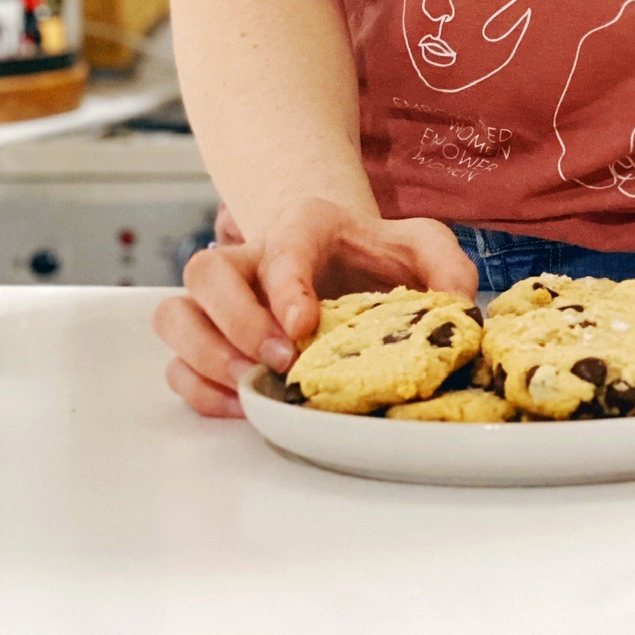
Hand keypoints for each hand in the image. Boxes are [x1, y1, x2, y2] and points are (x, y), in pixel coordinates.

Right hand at [153, 197, 476, 417]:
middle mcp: (250, 258)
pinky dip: (198, 390)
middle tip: (281, 360)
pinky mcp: (212, 343)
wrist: (345, 262)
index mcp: (303, 228)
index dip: (285, 285)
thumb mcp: (421, 246)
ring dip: (205, 356)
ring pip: (176, 314)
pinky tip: (239, 406)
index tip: (303, 325)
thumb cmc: (377, 256)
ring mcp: (224, 302)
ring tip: (251, 387)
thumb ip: (445, 265)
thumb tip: (458, 308)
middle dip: (235, 321)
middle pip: (206, 272)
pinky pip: (177, 366)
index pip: (281, 247)